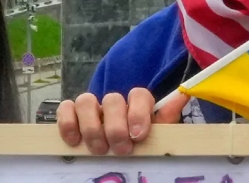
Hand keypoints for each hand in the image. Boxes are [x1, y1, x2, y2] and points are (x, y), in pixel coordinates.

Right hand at [56, 88, 189, 155]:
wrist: (119, 154)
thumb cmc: (139, 144)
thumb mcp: (157, 135)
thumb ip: (166, 118)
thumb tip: (183, 96)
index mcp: (137, 104)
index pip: (138, 94)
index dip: (138, 113)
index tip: (138, 135)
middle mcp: (114, 102)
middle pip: (112, 99)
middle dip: (116, 127)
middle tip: (121, 149)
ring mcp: (91, 107)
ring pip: (85, 100)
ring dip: (91, 127)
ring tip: (99, 150)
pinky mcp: (71, 115)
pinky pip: (65, 109)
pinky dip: (67, 122)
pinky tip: (74, 141)